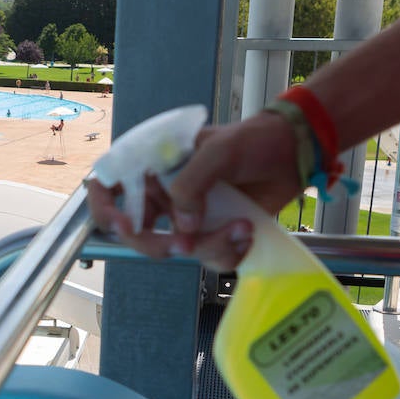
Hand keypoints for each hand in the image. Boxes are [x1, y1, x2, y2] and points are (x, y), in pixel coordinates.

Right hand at [86, 112, 304, 270]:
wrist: (294, 153)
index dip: (104, 211)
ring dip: (210, 246)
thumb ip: (192, 183)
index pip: (108, 189)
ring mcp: (189, 218)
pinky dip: (228, 252)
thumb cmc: (252, 140)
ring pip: (180, 250)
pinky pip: (209, 258)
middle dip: (161, 245)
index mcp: (154, 169)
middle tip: (184, 245)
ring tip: (241, 228)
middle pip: (140, 233)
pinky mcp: (214, 235)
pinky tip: (247, 232)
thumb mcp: (219, 150)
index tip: (123, 226)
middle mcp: (165, 196)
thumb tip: (182, 226)